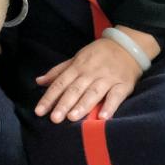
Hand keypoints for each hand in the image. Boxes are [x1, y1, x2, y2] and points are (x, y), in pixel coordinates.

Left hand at [34, 27, 158, 121]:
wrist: (126, 46)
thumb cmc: (98, 55)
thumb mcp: (76, 59)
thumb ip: (58, 71)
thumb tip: (39, 81)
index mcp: (77, 67)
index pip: (60, 83)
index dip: (49, 97)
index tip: (39, 111)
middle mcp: (90, 73)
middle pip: (74, 89)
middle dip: (63, 104)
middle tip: (54, 119)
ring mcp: (107, 79)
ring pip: (93, 93)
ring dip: (82, 105)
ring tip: (72, 118)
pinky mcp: (123, 84)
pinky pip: (116, 96)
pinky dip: (110, 106)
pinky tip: (103, 117)